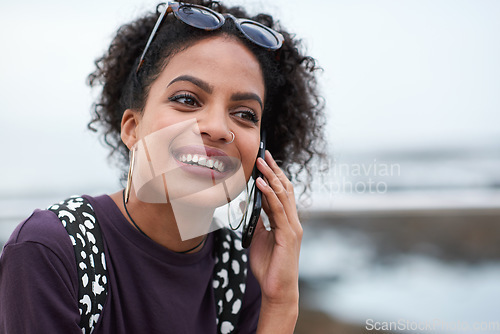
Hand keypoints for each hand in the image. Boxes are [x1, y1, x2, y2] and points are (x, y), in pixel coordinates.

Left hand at [249, 150, 302, 331]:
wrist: (278, 290)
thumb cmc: (269, 266)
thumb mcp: (259, 238)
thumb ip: (257, 221)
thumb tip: (248, 204)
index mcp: (286, 221)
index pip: (281, 192)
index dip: (274, 175)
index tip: (265, 160)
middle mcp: (292, 221)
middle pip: (284, 189)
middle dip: (274, 170)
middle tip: (264, 154)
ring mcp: (292, 227)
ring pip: (283, 196)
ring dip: (271, 178)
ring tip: (261, 163)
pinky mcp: (288, 236)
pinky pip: (278, 211)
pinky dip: (269, 195)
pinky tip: (261, 185)